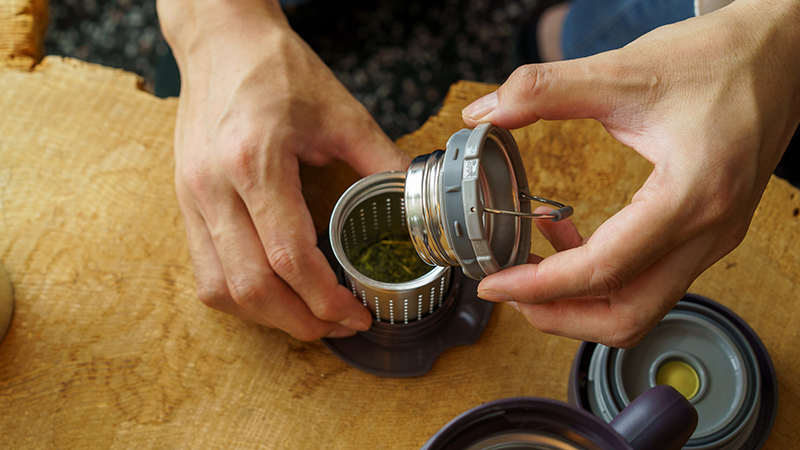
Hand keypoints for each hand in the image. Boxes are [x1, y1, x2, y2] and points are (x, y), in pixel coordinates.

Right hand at [158, 0, 409, 339]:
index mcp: (254, 161)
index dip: (325, 299)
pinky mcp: (183, 200)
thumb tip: (415, 201)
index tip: (357, 314)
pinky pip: (203, 270)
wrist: (221, 39)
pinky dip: (239, 295)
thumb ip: (382, 160)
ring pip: (220, 288)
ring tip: (308, 317)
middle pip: (251, 286)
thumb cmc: (277, 68)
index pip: (288, 256)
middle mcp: (213, 186)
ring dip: (266, 316)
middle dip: (300, 322)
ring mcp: (191, 196)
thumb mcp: (341, 111)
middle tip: (339, 326)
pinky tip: (272, 292)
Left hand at [462, 0, 799, 346]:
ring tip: (531, 266)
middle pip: (627, 315)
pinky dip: (603, 276)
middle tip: (509, 290)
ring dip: (580, 300)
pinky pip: (651, 278)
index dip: (540, 285)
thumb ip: (545, 89)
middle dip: (559, 315)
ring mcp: (714, 237)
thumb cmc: (718, 60)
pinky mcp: (708, 231)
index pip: (605, 270)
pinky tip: (566, 236)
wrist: (780, 53)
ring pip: (641, 306)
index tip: (495, 283)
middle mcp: (709, 230)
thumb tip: (487, 111)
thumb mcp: (625, 71)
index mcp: (692, 196)